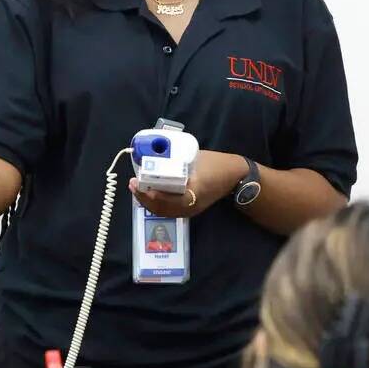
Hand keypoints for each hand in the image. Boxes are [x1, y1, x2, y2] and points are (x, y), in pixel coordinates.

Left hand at [129, 150, 246, 217]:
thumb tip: (155, 156)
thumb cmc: (217, 164)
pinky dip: (158, 204)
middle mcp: (190, 206)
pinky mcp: (192, 209)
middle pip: (161, 209)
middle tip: (132, 185)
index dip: (146, 193)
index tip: (135, 182)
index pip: (164, 200)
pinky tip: (150, 195)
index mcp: (192, 193)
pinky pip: (170, 211)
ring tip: (138, 189)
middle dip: (143, 198)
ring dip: (149, 202)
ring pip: (164, 212)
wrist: (236, 176)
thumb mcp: (195, 159)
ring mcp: (191, 210)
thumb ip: (176, 160)